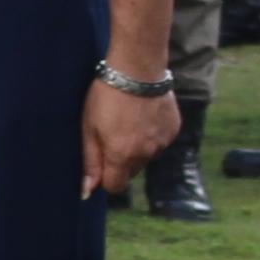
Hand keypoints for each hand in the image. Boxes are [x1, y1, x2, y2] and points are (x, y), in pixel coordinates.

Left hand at [81, 70, 179, 197]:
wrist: (138, 68)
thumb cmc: (107, 95)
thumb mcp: (89, 127)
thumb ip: (90, 162)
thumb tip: (87, 191)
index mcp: (121, 156)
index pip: (115, 187)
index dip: (105, 177)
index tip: (101, 160)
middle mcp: (145, 154)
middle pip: (131, 172)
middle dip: (121, 161)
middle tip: (113, 134)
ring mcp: (162, 143)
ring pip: (146, 157)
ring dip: (138, 148)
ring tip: (130, 120)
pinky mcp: (173, 130)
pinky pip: (159, 142)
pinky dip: (152, 135)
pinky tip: (144, 115)